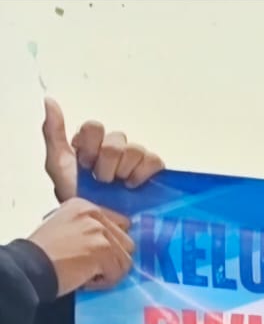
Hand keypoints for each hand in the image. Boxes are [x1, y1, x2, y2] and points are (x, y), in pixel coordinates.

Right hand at [28, 199, 133, 294]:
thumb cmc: (44, 252)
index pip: (121, 224)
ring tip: (87, 274)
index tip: (99, 254)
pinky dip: (105, 282)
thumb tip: (116, 241)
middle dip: (114, 259)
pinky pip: (118, 273)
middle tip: (93, 266)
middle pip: (127, 243)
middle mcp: (94, 215)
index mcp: (85, 207)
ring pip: (126, 260)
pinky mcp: (104, 251)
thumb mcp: (66, 227)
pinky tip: (86, 279)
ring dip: (109, 272)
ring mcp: (101, 232)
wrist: (31, 265)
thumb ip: (90, 228)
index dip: (113, 244)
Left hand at [43, 97, 163, 202]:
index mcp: (91, 144)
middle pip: (116, 139)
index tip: (84, 166)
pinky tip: (134, 185)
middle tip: (102, 181)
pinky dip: (144, 172)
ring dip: (124, 169)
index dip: (90, 147)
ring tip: (118, 185)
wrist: (98, 223)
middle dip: (107, 163)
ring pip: (135, 149)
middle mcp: (113, 150)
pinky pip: (154, 160)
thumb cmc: (77, 198)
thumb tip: (50, 101)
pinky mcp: (151, 173)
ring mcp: (133, 162)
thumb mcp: (57, 164)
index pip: (95, 127)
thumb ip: (53, 132)